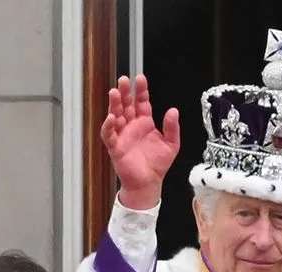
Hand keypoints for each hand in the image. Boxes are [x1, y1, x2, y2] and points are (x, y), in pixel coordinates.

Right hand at [101, 74, 180, 209]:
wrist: (150, 183)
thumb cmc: (158, 164)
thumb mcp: (172, 144)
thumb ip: (172, 128)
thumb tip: (173, 111)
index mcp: (144, 123)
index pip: (141, 102)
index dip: (141, 91)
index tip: (140, 79)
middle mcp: (132, 126)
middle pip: (126, 105)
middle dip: (125, 92)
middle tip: (124, 80)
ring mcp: (122, 135)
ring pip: (116, 116)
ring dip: (114, 105)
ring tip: (115, 93)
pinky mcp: (116, 147)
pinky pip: (109, 135)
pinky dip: (108, 126)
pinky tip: (111, 118)